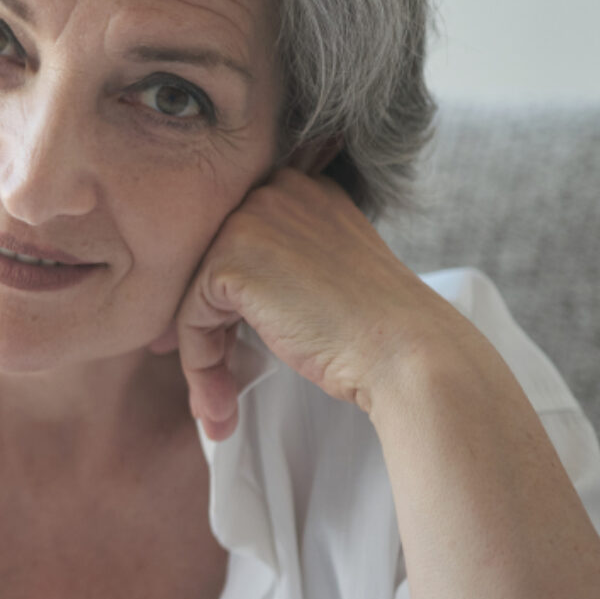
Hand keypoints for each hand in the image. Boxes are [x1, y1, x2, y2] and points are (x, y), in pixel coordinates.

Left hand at [151, 167, 469, 439]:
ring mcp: (252, 220)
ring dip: (203, 358)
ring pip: (197, 295)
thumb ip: (284, 265)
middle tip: (219, 387)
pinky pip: (191, 318)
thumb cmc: (377, 331)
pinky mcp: (231, 259)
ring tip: (217, 409)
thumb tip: (222, 294)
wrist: (408, 353)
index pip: (243, 244)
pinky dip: (200, 364)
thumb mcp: (329, 274)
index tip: (229, 349)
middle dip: (210, 331)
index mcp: (306, 189)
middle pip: (213, 266)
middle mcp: (276, 191)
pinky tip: (219, 403)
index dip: (231, 302)